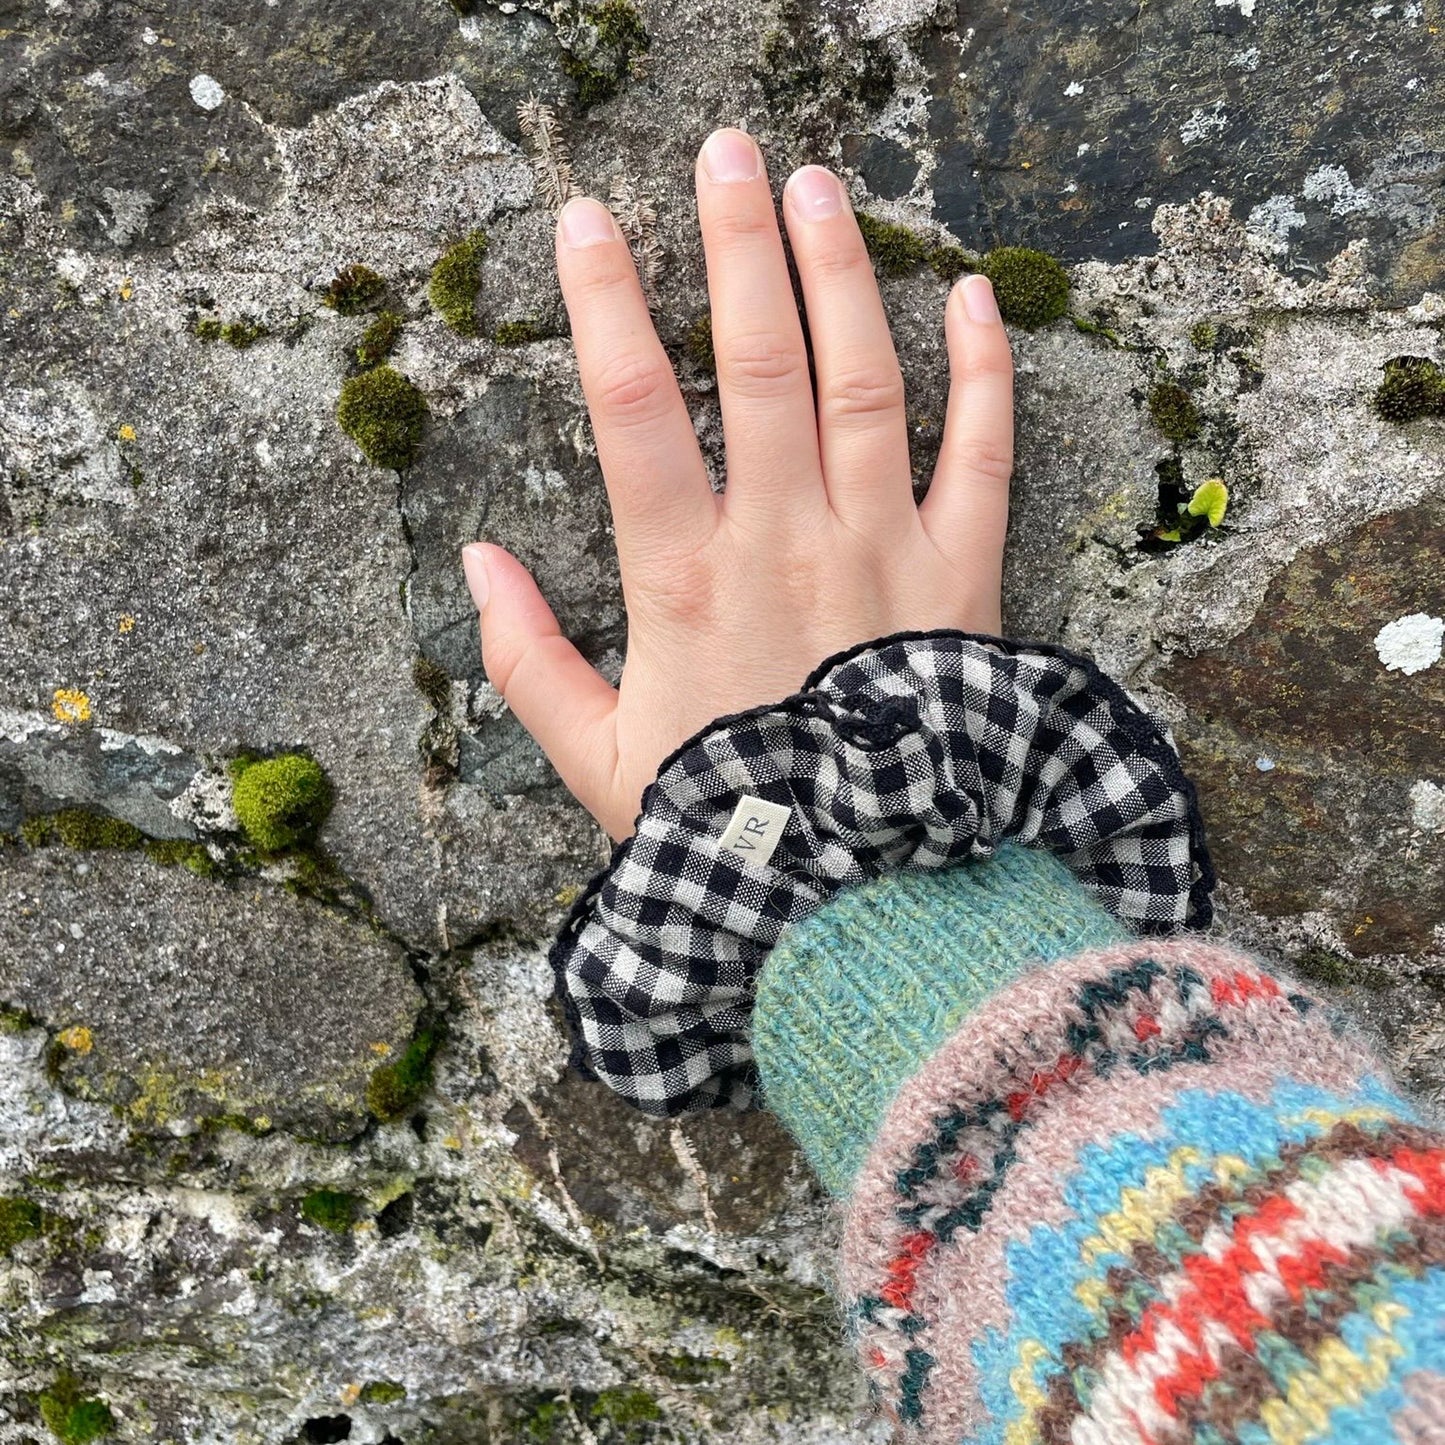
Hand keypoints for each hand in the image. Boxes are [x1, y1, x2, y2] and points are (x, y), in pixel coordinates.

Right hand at [462, 128, 1013, 841]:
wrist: (862, 895)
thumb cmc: (726, 830)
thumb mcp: (595, 765)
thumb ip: (526, 661)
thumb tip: (475, 562)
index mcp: (683, 582)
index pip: (632, 410)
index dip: (604, 304)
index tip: (585, 220)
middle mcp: (784, 543)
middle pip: (756, 361)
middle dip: (735, 244)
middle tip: (726, 150)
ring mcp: (883, 552)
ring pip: (861, 382)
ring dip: (839, 274)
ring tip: (816, 185)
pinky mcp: (965, 579)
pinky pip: (982, 456)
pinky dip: (981, 372)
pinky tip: (966, 294)